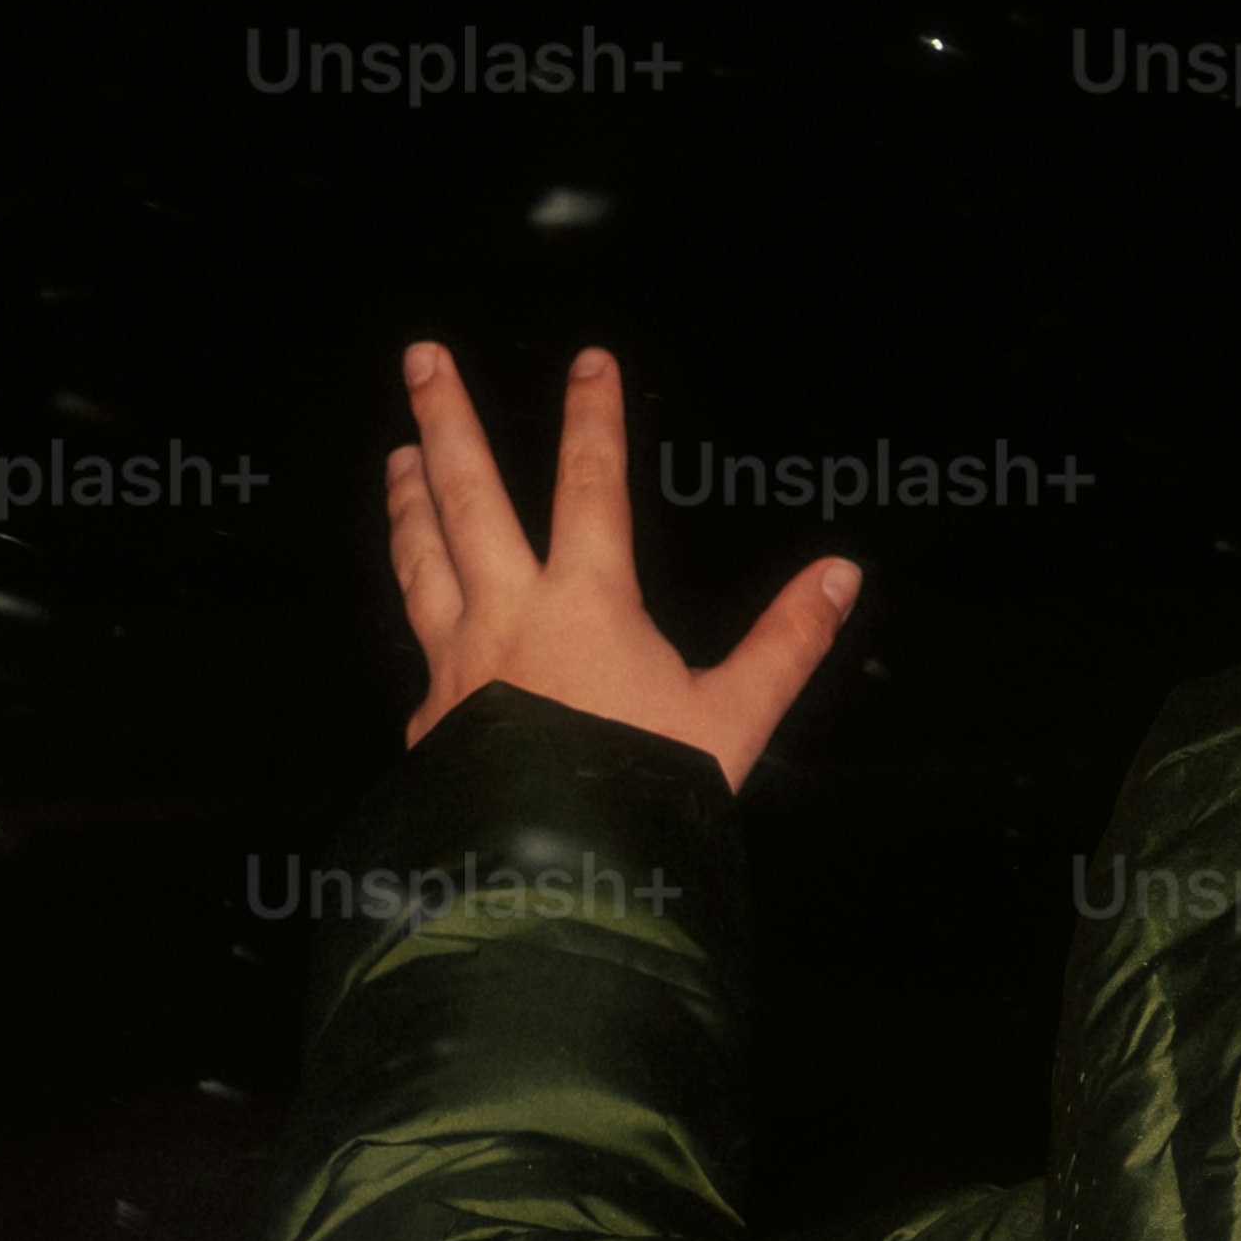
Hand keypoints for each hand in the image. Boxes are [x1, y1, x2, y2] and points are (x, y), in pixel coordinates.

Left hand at [379, 339, 862, 773]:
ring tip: (397, 457)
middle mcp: (506, 616)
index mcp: (585, 603)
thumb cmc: (647, 796)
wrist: (556, 883)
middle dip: (446, 418)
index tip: (589, 359)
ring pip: (422, 561)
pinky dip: (421, 617)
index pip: (589, 483)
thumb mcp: (736, 719)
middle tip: (421, 357)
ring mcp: (456, 665)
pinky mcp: (431, 721)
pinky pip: (420, 651)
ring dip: (408, 502)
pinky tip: (422, 614)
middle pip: (467, 495)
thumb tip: (842, 574)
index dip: (593, 415)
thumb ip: (788, 642)